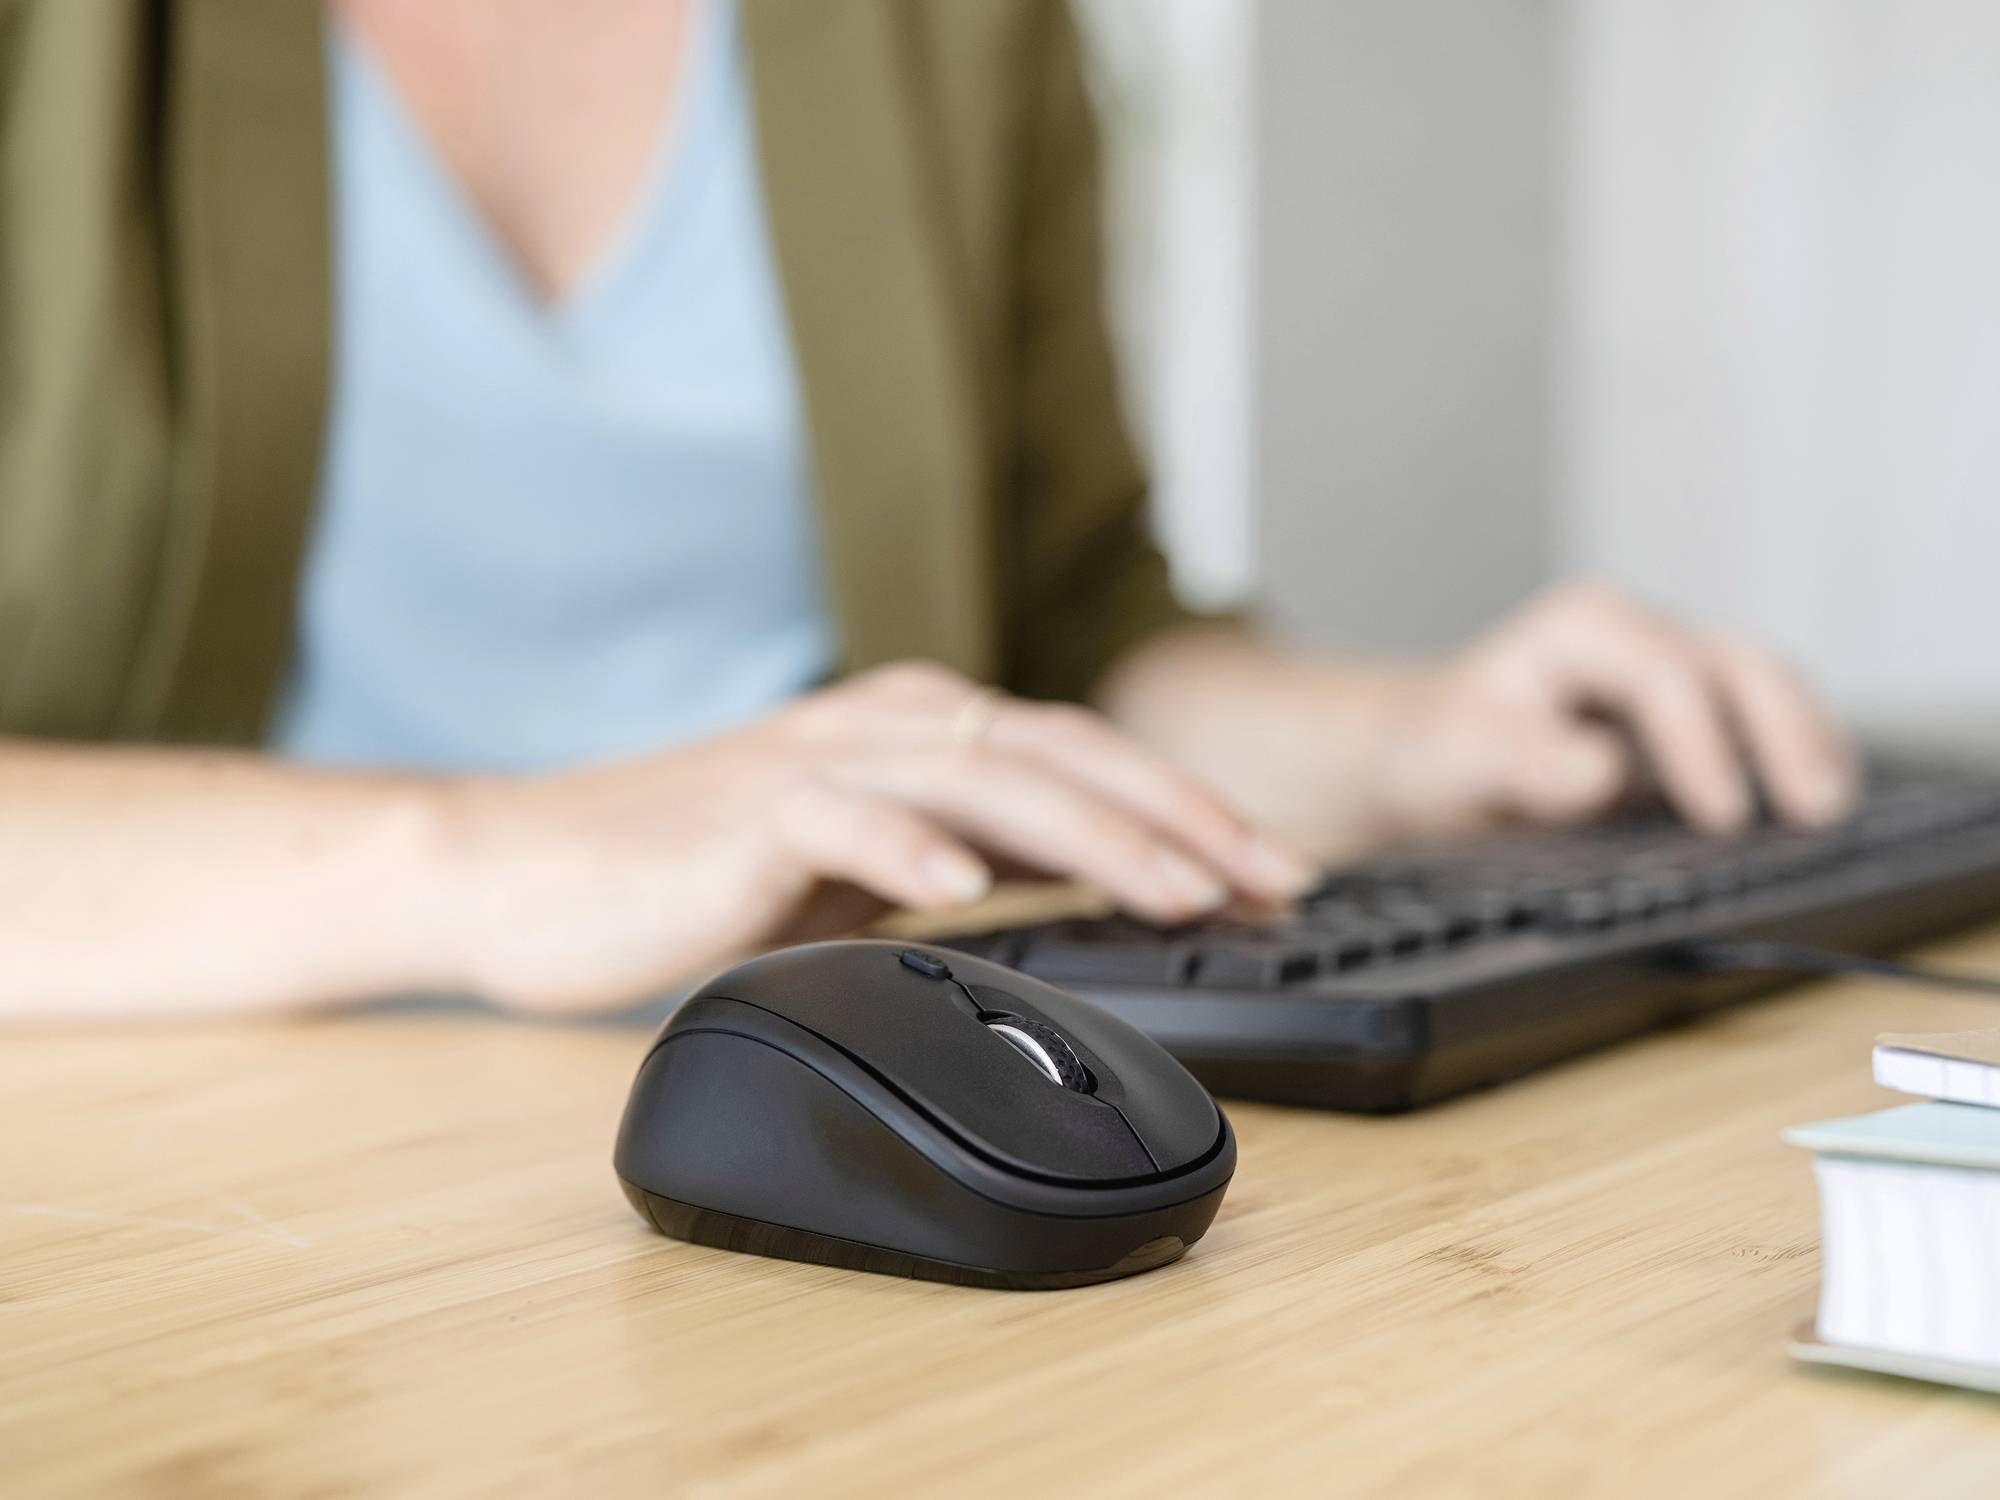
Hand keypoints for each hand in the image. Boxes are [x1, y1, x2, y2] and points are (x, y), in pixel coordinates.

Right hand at [436, 662, 1308, 1012]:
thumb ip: (964, 851)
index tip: (1275, 874)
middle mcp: (885, 728)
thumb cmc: (698, 872)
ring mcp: (817, 762)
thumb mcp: (865, 862)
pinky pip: (838, 819)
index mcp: (920, 734)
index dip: (1189, 809)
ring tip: (1176, 889)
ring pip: (981, 776)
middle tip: (1273, 880)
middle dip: (1182, 816)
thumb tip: (1083, 885)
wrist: (531, 870)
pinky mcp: (746, 813)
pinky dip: (907, 845)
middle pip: (1063, 754)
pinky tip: (960, 886)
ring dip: (1090, 831)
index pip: (1084, 759)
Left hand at [1362, 579, 1857, 840]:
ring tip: (1828, 811)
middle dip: (1784, 733)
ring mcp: (1670, 668)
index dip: (1702, 744)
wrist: (1425, 754)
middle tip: (1813, 810)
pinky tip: (1812, 803)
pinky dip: (1795, 754)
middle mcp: (1635, 633)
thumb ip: (1523, 759)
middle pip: (1736, 664)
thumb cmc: (1438, 748)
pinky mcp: (1690, 712)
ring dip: (1805, 743)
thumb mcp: (1457, 755)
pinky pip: (1761, 720)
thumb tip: (1601, 772)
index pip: (1666, 675)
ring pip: (1763, 686)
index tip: (1721, 816)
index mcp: (1581, 627)